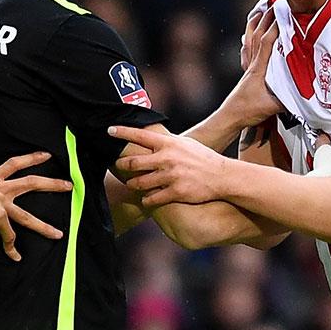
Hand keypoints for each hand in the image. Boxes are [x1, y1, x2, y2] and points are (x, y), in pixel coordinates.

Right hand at [0, 152, 72, 260]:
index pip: (14, 163)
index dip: (32, 158)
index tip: (47, 155)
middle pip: (31, 183)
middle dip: (53, 184)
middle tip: (70, 186)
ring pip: (28, 216)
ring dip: (44, 227)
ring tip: (59, 234)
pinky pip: (9, 236)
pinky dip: (12, 248)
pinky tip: (15, 256)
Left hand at [107, 125, 233, 205]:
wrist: (222, 176)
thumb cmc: (203, 159)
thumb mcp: (185, 144)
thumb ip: (168, 142)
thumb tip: (152, 138)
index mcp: (169, 144)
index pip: (140, 135)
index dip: (122, 132)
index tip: (108, 130)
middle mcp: (167, 159)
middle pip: (134, 162)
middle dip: (122, 165)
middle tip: (118, 166)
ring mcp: (170, 176)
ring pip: (140, 182)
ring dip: (133, 184)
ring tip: (131, 184)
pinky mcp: (175, 192)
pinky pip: (152, 198)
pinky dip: (146, 199)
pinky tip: (145, 199)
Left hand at [220, 7, 283, 128]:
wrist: (231, 116)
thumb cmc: (250, 111)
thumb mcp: (273, 106)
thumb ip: (289, 98)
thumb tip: (307, 93)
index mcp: (259, 68)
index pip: (267, 42)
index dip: (275, 26)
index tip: (284, 12)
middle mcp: (253, 62)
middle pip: (259, 33)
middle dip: (267, 16)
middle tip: (276, 0)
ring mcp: (248, 65)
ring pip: (251, 37)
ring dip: (257, 21)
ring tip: (262, 7)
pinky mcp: (247, 69)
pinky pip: (247, 47)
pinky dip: (249, 36)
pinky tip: (249, 33)